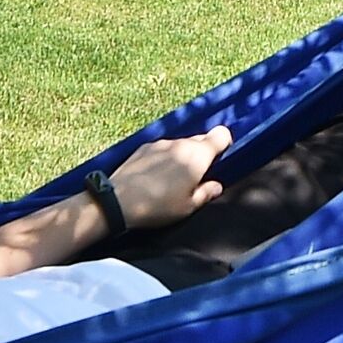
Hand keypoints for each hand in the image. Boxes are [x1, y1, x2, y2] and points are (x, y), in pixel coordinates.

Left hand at [108, 127, 231, 230]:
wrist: (117, 201)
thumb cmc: (158, 206)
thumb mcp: (188, 207)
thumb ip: (206, 193)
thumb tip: (216, 186)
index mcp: (197, 156)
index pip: (221, 135)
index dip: (225, 143)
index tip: (221, 157)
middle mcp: (180, 143)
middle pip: (200, 139)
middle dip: (203, 153)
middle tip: (197, 176)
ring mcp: (160, 143)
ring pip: (180, 144)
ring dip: (182, 156)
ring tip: (173, 180)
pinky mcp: (142, 147)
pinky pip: (162, 148)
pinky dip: (164, 157)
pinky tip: (156, 176)